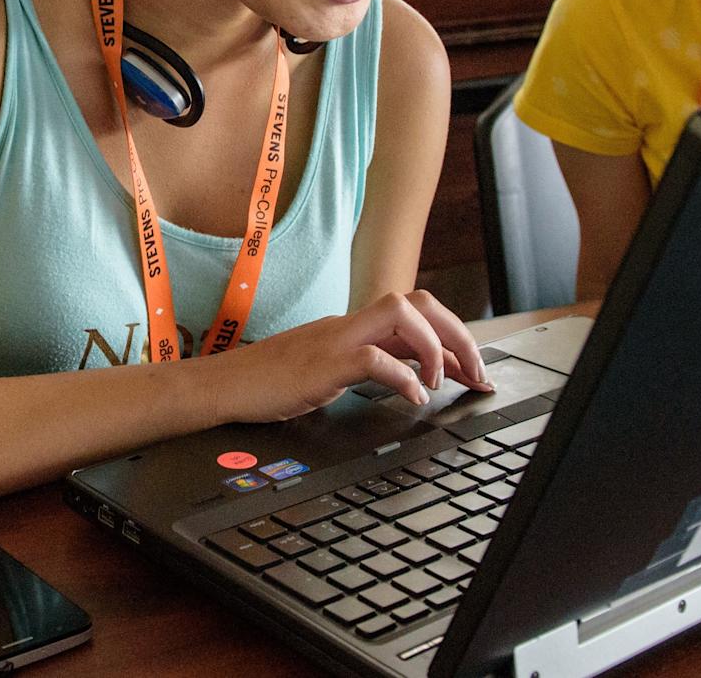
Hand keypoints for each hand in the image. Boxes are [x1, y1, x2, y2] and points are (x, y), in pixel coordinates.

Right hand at [205, 290, 491, 424]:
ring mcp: (336, 339)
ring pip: (402, 314)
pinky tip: (413, 399)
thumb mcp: (329, 367)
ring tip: (441, 382)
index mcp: (354, 325)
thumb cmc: (270, 381)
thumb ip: (366, 362)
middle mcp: (350, 324)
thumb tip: (408, 373)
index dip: (455, 337)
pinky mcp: (323, 363)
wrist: (223, 386)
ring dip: (434, 347)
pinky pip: (374, 359)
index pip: (417, 312)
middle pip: (421, 302)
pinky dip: (402, 378)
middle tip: (476, 373)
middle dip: (459, 335)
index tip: (475, 370)